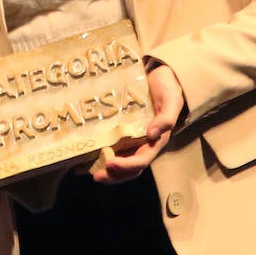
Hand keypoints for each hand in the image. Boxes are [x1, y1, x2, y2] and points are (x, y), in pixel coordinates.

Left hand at [93, 62, 185, 183]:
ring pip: (119, 163)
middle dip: (113, 176)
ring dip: (105, 170)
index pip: (141, 161)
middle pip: (129, 169)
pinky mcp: (121, 133)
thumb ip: (166, 119)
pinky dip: (98, 155)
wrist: (161, 78)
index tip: (111, 164)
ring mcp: (131, 140)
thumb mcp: (171, 101)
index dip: (126, 166)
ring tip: (86, 171)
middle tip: (96, 176)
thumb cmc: (168, 90)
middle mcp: (142, 145)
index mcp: (155, 142)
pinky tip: (84, 157)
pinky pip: (111, 148)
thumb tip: (152, 135)